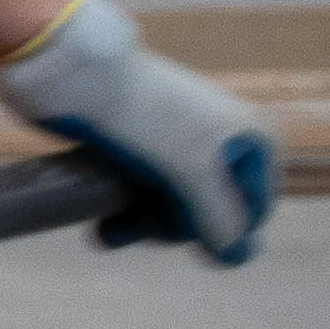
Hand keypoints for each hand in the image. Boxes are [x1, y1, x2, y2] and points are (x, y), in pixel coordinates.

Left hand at [0, 0, 274, 261]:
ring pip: (173, 203)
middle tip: (123, 230)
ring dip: (141, 224)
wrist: (75, 71)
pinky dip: (127, 207)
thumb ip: (218, 217)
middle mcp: (226, 137)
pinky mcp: (145, 141)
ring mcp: (184, 139)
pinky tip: (103, 223)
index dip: (208, 233)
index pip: (247, 215)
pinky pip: (146, 188)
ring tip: (106, 232)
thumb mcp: (186, 173)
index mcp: (254, 138)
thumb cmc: (138, 118)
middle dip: (167, 228)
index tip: (171, 228)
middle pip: (209, 211)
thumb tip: (242, 257)